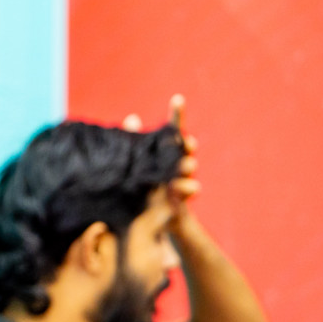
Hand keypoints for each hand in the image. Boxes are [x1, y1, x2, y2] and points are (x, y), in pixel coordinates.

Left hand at [123, 94, 199, 220]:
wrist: (148, 222)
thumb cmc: (142, 189)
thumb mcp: (136, 167)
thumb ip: (135, 144)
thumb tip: (132, 117)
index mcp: (165, 152)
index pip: (174, 129)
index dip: (177, 114)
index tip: (177, 98)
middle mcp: (176, 162)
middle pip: (187, 147)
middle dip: (187, 144)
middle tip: (186, 143)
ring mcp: (182, 179)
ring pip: (190, 166)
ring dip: (187, 164)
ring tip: (183, 165)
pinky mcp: (182, 198)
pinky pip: (191, 189)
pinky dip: (186, 187)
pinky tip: (176, 188)